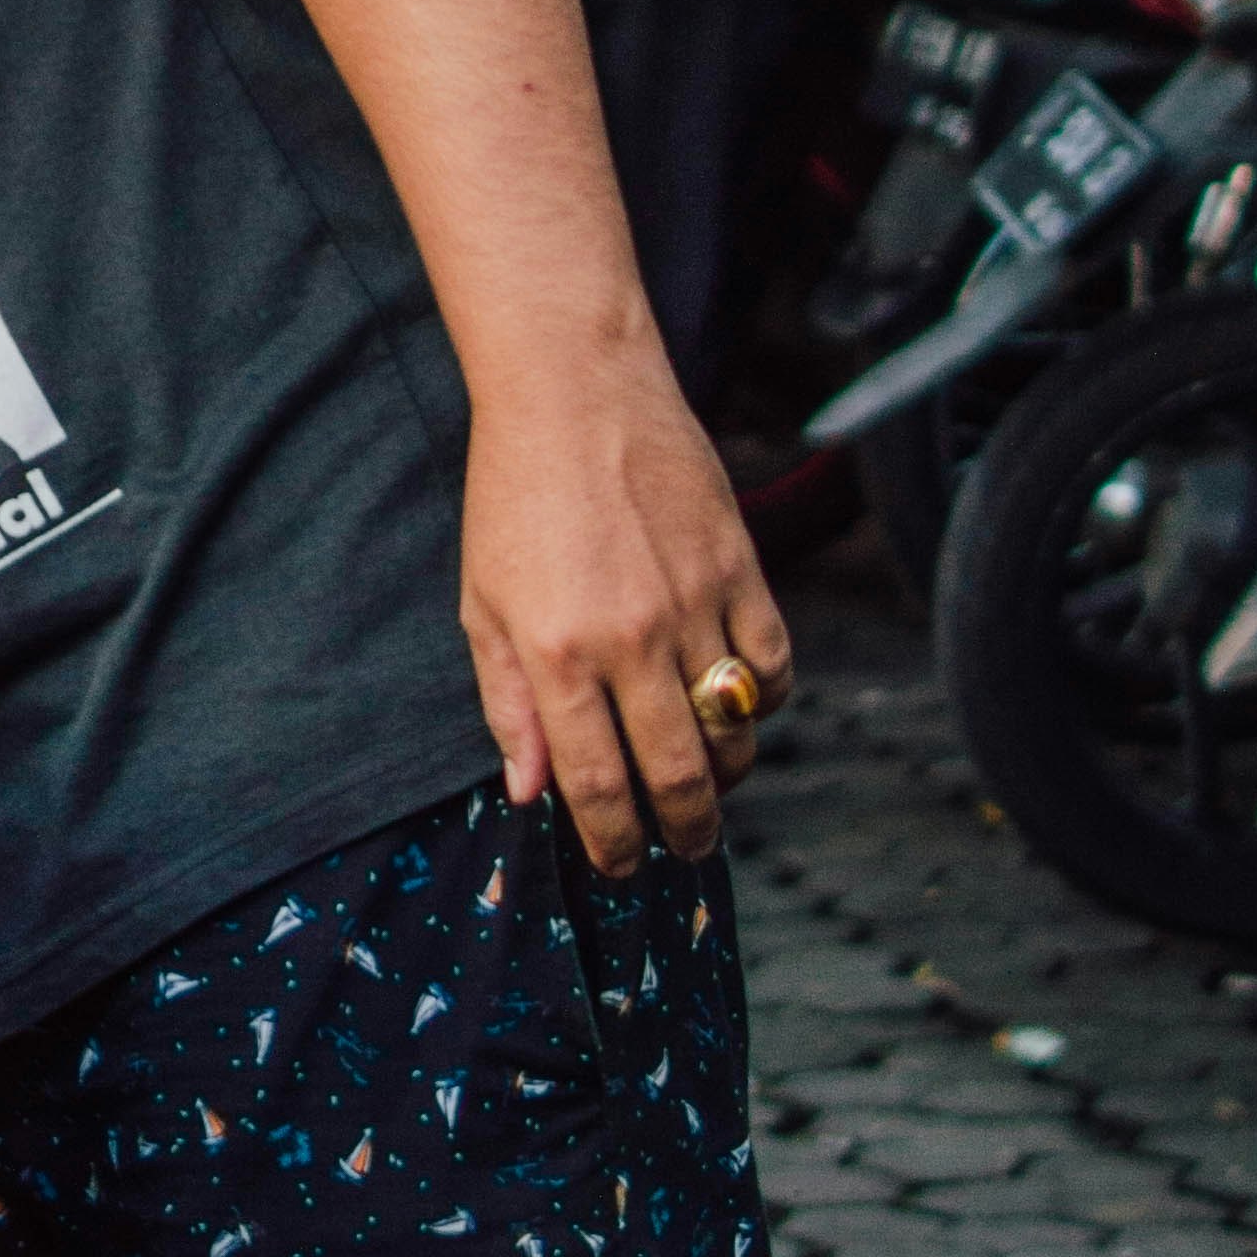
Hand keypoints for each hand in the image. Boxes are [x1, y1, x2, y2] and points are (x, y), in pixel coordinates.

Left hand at [458, 336, 791, 876]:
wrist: (575, 391)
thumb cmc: (514, 497)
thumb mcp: (482, 604)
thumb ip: (508, 703)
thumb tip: (530, 793)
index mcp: (557, 653)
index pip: (596, 785)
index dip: (610, 841)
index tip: (616, 866)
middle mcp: (631, 638)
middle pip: (677, 775)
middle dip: (682, 830)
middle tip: (682, 850)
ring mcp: (695, 603)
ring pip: (734, 728)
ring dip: (725, 773)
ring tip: (707, 783)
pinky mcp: (742, 568)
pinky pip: (774, 665)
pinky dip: (764, 702)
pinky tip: (738, 706)